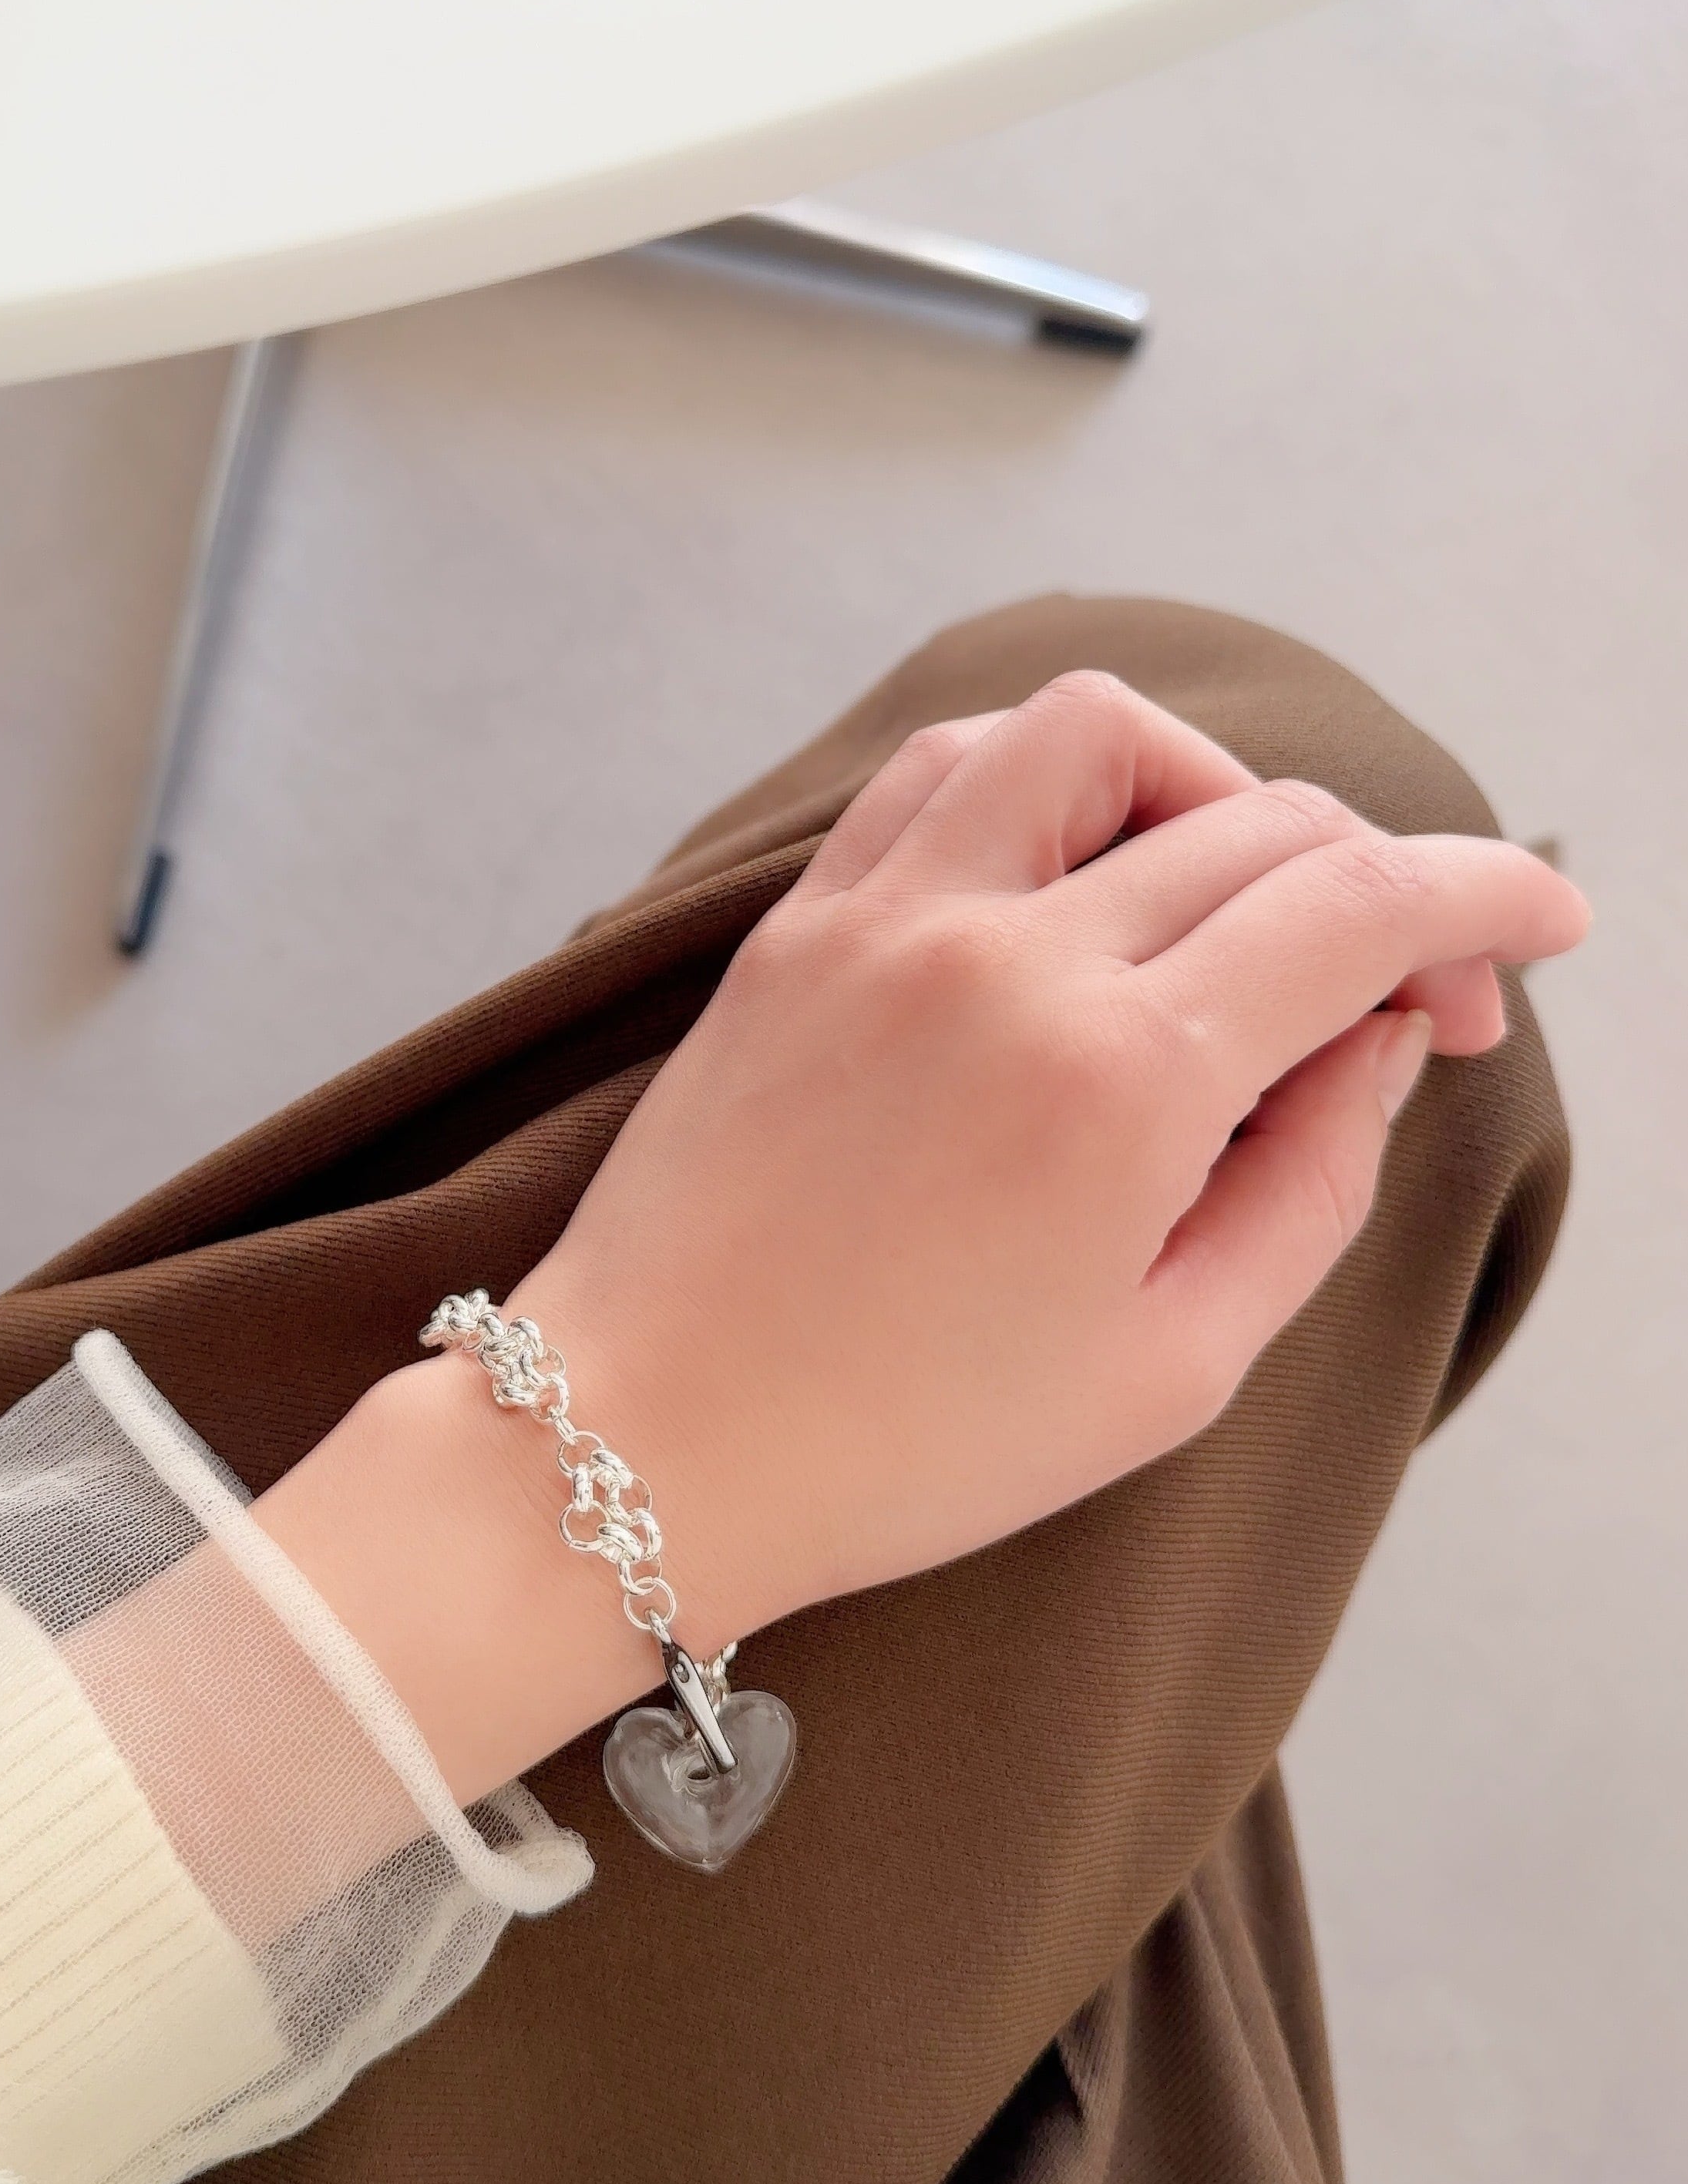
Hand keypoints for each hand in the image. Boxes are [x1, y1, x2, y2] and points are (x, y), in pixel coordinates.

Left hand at [257, 675, 1586, 1798]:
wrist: (641, 1445)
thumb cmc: (904, 1446)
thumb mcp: (1169, 1369)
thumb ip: (1311, 1185)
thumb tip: (1377, 1038)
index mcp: (1121, 1083)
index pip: (1362, 906)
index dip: (1489, 896)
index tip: (1542, 919)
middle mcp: (1008, 959)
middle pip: (1264, 826)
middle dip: (1382, 886)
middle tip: (1402, 996)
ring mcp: (887, 922)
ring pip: (1101, 737)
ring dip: (1216, 786)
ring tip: (1239, 898)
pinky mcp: (798, 927)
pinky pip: (947, 767)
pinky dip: (1052, 777)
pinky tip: (1083, 859)